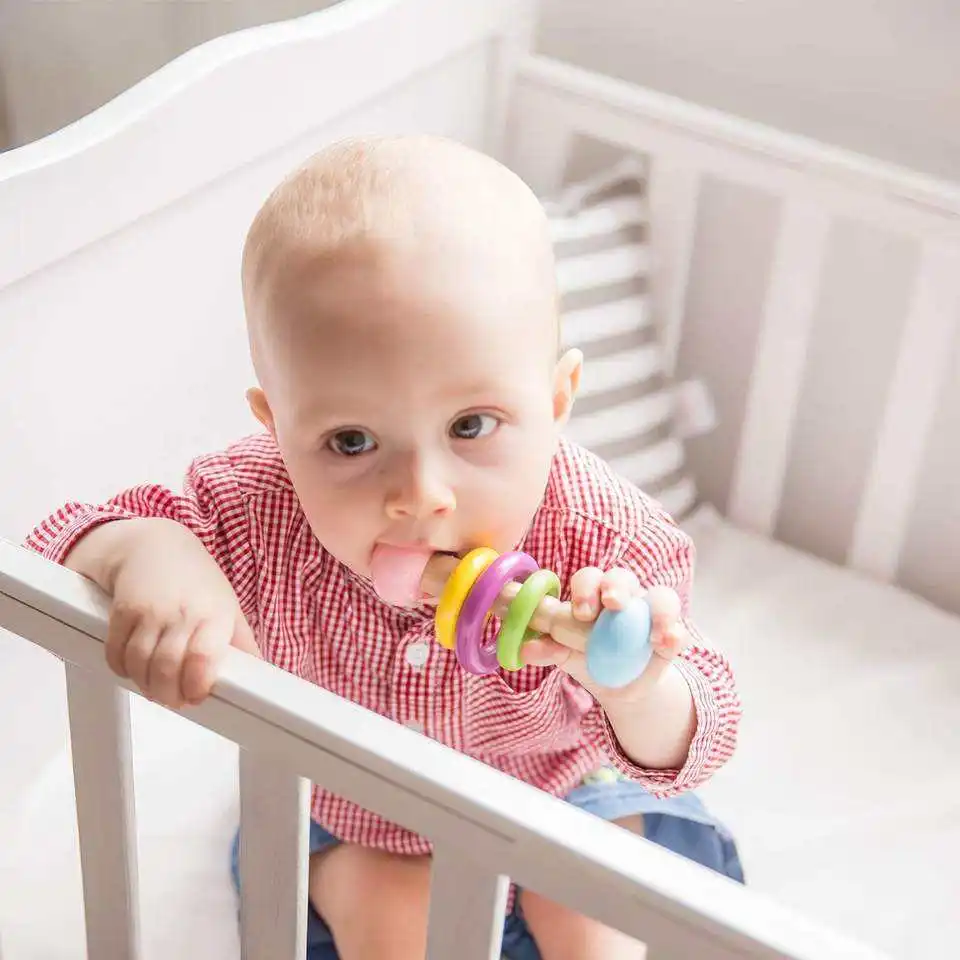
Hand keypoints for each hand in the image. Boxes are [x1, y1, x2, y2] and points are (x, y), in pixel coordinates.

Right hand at [69, 518, 259, 708]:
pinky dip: (122, 669)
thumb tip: (257, 671)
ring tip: (154, 687)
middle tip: (173, 699)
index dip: (196, 685)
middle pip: (167, 667)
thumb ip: (240, 639)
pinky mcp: (122, 611)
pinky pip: (116, 652)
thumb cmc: (197, 580)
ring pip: (139, 664)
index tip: (196, 696)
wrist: (155, 545)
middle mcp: (182, 612)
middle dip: (168, 693)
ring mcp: (149, 611)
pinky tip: (133, 669)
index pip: (203, 657)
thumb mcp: (227, 603)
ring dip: (145, 684)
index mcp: (214, 613)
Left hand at [521, 566, 688, 701]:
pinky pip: (678, 630)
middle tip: (610, 604)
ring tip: (652, 633)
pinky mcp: (672, 636)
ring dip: (657, 610)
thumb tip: (525, 650)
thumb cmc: (585, 654)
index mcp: (593, 594)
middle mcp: (624, 596)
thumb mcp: (564, 654)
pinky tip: (664, 644)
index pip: (589, 579)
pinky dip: (673, 634)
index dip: (585, 588)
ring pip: (661, 597)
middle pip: (622, 578)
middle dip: (615, 588)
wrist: (615, 685)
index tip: (580, 611)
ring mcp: (651, 614)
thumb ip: (547, 649)